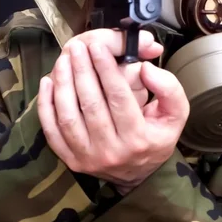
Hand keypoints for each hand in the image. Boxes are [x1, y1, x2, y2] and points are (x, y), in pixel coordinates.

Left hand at [37, 39, 189, 194]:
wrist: (137, 175)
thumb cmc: (155, 138)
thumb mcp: (175, 115)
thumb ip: (169, 89)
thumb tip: (145, 68)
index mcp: (138, 139)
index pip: (119, 97)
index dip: (106, 69)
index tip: (98, 46)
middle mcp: (111, 151)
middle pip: (91, 104)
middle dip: (82, 70)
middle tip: (78, 47)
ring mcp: (87, 158)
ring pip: (68, 116)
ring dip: (63, 84)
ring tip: (64, 60)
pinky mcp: (70, 160)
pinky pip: (52, 131)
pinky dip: (46, 105)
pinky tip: (48, 82)